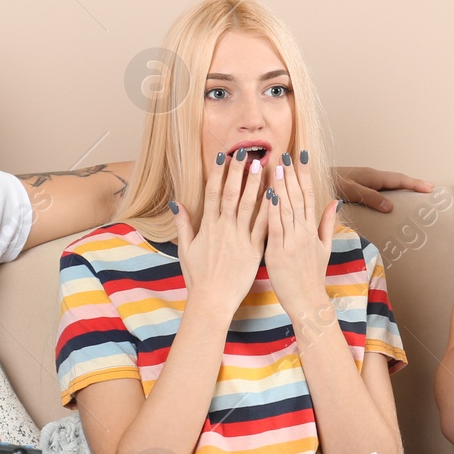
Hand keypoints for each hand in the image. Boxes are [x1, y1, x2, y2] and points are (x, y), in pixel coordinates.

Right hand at [173, 149, 269, 314]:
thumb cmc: (198, 277)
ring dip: (257, 183)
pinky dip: (270, 209)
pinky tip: (277, 194)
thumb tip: (176, 202)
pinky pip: (263, 226)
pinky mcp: (254, 250)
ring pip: (250, 205)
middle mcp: (224, 228)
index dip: (219, 173)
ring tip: (264, 164)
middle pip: (233, 194)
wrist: (212, 300)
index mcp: (208, 226)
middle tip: (247, 153)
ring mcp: (240, 238)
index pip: (213, 193)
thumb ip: (182, 224)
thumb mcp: (185, 249)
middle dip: (239, 172)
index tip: (224, 156)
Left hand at [265, 150, 338, 316]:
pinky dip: (272, 211)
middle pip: (297, 197)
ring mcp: (291, 242)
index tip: (300, 156)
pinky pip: (275, 228)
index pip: (309, 195)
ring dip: (280, 186)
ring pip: (286, 208)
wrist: (308, 302)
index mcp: (311, 230)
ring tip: (275, 165)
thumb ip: (326, 223)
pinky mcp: (279, 253)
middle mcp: (303, 232)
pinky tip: (267, 195)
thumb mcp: (324, 248)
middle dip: (290, 174)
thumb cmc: (312, 277)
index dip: (304, 174)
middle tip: (284, 152)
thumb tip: (334, 202)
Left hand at [332, 166, 433, 212]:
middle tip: (430, 191)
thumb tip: (391, 207)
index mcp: (371, 176)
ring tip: (417, 196)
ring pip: (391, 183)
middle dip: (414, 184)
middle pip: (398, 180)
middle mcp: (371, 176)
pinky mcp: (360, 186)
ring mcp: (366, 181)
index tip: (430, 188)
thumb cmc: (328, 183)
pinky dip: (393, 192)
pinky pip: (382, 188)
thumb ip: (369, 197)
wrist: (311, 178)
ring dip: (405, 188)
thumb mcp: (349, 191)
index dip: (415, 184)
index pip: (399, 179)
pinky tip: (393, 201)